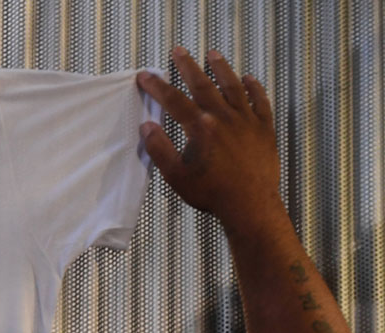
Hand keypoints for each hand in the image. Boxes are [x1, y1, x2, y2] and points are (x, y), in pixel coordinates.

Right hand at [136, 48, 282, 228]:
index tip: (145, 76)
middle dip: (188, 66)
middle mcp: (224, 118)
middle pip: (202, 84)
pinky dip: (254, 87)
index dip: (157, 87)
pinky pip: (260, 101)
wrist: (250, 204)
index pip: (173, 100)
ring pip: (233, 86)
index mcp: (201, 128)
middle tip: (179, 52)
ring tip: (213, 54)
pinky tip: (249, 78)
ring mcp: (246, 121)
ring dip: (221, 68)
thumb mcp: (176, 176)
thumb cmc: (213, 193)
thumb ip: (159, 149)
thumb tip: (147, 128)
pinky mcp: (264, 128)